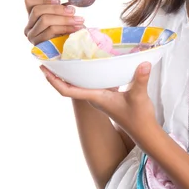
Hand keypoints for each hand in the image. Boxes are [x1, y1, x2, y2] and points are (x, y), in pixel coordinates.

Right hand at [23, 0, 84, 44]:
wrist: (71, 50)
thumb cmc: (66, 31)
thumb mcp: (60, 16)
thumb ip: (53, 5)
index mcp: (31, 16)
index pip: (29, 1)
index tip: (59, 0)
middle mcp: (28, 26)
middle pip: (37, 10)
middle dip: (57, 9)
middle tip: (73, 11)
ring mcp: (32, 36)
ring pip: (45, 20)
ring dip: (64, 19)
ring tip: (79, 20)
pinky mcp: (39, 44)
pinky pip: (50, 31)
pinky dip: (65, 28)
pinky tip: (75, 28)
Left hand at [41, 61, 158, 145]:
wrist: (144, 131)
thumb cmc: (138, 118)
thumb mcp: (139, 97)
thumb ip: (141, 79)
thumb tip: (144, 63)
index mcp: (96, 97)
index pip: (68, 90)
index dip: (54, 80)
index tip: (44, 69)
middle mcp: (94, 98)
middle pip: (69, 86)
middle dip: (58, 73)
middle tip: (51, 57)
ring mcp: (99, 97)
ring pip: (79, 84)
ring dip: (70, 73)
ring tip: (65, 57)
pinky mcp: (106, 96)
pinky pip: (89, 83)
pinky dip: (84, 74)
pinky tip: (89, 63)